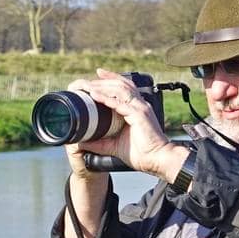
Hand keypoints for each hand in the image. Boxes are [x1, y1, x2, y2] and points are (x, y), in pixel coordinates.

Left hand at [64, 68, 187, 180]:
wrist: (157, 160)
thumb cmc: (141, 153)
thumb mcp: (114, 146)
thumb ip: (99, 142)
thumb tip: (82, 142)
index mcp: (135, 108)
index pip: (122, 87)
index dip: (109, 80)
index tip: (94, 77)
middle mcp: (139, 104)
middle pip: (119, 84)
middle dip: (101, 81)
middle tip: (84, 82)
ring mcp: (140, 108)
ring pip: (120, 89)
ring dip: (102, 86)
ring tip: (87, 86)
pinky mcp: (139, 115)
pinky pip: (121, 103)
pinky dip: (107, 98)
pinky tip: (95, 95)